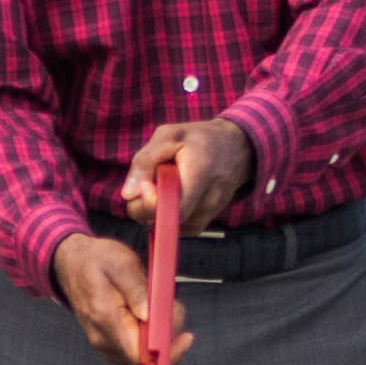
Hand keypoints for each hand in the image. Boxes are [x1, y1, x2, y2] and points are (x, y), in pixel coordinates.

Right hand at [49, 231, 167, 364]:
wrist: (70, 263)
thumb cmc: (95, 260)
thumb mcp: (121, 262)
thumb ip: (137, 290)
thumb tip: (151, 316)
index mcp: (106, 318)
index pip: (140, 354)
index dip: (167, 350)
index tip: (186, 337)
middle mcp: (102, 338)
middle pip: (146, 358)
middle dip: (167, 337)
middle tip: (170, 305)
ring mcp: (103, 345)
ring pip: (143, 358)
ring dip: (159, 337)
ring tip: (157, 305)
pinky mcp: (107, 345)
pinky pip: (135, 353)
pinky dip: (149, 339)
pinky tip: (149, 316)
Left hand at [116, 120, 255, 230]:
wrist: (238, 149)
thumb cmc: (200, 139)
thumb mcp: (169, 136)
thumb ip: (145, 161)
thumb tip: (127, 194)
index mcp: (200, 175)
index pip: (172, 209)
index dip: (150, 203)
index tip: (147, 183)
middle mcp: (208, 201)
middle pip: (164, 222)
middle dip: (144, 206)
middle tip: (148, 181)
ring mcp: (207, 215)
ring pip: (165, 227)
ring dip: (153, 210)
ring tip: (163, 185)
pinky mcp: (203, 223)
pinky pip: (174, 228)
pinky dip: (164, 215)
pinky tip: (169, 195)